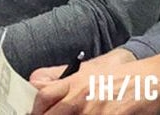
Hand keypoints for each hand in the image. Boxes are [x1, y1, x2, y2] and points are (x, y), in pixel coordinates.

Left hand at [32, 49, 159, 114]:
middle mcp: (81, 95)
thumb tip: (43, 90)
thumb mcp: (89, 73)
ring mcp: (95, 109)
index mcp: (74, 82)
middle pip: (52, 114)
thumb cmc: (120, 77)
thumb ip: (66, 82)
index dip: (35, 109)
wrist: (150, 78)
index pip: (43, 95)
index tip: (34, 114)